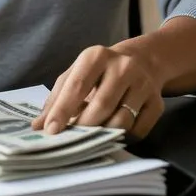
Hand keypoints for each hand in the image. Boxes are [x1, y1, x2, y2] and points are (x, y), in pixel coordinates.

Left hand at [31, 45, 165, 139]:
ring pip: (121, 121)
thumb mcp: (76, 75)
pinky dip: (122, 138)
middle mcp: (123, 67)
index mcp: (96, 56)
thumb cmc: (100, 71)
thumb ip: (56, 99)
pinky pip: (138, 130)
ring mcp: (143, 84)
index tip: (51, 131)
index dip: (62, 110)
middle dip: (84, 126)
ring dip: (103, 134)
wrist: (143, 60)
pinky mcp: (157, 103)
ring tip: (93, 134)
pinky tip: (113, 133)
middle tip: (72, 137)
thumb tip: (38, 126)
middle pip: (101, 106)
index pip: (77, 86)